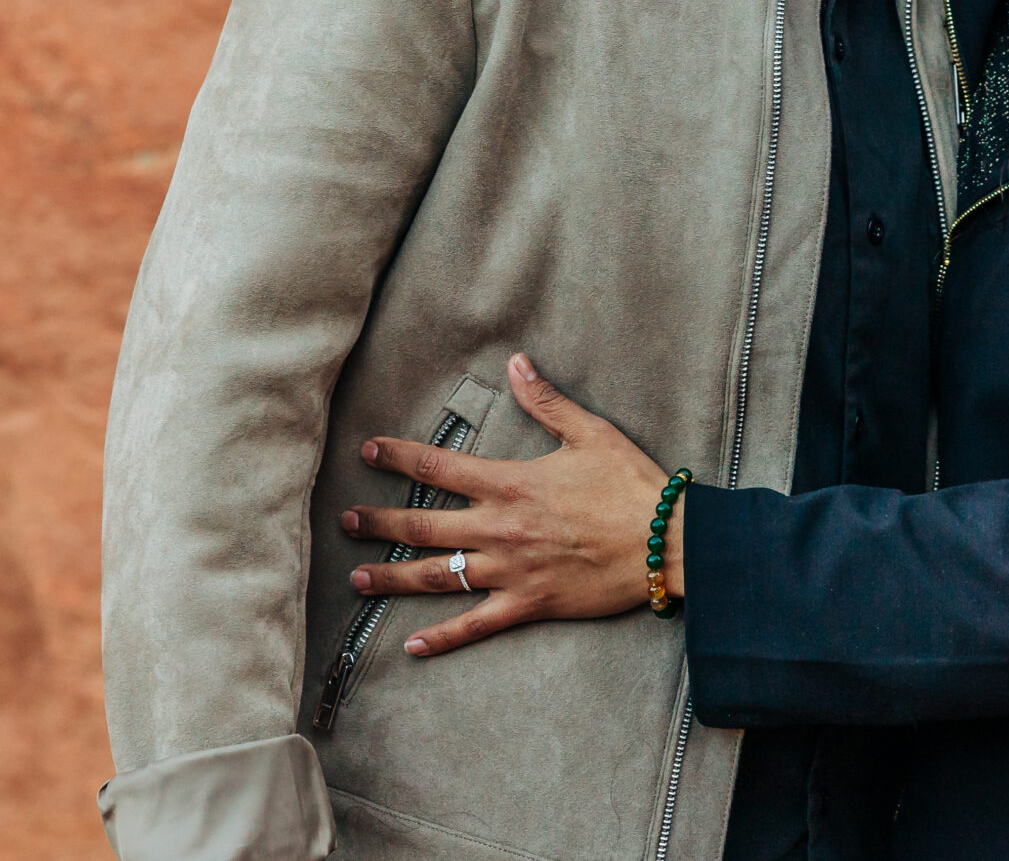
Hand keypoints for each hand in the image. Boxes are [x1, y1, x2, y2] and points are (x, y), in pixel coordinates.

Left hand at [340, 354, 677, 657]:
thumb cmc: (631, 485)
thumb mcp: (590, 433)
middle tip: (344, 522)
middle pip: (422, 525)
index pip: (438, 466)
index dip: (398, 457)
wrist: (665, 542)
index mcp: (509, 483)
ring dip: (392, 578)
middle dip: (378, 523)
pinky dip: (441, 638)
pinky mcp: (528, 604)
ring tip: (357, 579)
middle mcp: (499, 528)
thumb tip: (516, 363)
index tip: (367, 452)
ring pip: (437, 576)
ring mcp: (510, 570)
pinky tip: (410, 645)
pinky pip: (475, 625)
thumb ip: (546, 401)